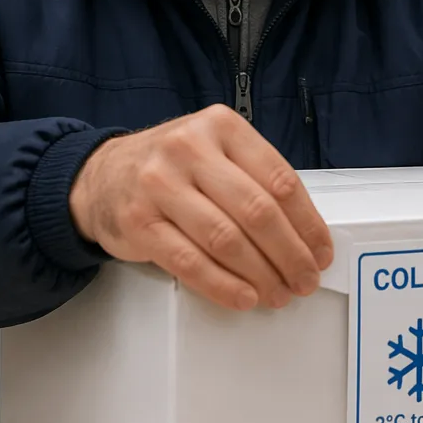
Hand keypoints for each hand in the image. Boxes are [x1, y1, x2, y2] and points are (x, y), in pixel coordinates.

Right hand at [69, 105, 332, 310]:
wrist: (101, 176)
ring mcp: (159, 184)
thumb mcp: (215, 150)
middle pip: (257, 211)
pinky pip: (191, 262)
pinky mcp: (139, 222)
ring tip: (279, 293)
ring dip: (261, 275)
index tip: (320, 251)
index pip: (279, 180)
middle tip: (305, 280)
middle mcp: (189, 148)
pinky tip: (244, 296)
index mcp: (221, 126)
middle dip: (290, 254)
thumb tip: (304, 234)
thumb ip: (255, 178)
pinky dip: (224, 285)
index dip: (308, 223)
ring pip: (226, 239)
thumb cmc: (172, 167)